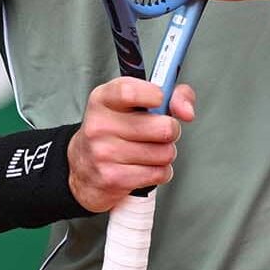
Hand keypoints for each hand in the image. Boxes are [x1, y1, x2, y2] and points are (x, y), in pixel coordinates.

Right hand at [67, 77, 195, 212]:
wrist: (81, 167)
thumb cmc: (114, 131)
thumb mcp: (132, 104)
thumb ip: (169, 95)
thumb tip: (187, 111)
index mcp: (103, 99)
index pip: (129, 91)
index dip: (154, 95)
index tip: (160, 99)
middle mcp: (100, 125)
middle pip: (163, 128)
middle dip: (170, 132)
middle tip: (158, 132)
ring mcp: (104, 153)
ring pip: (165, 153)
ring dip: (164, 154)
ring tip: (148, 151)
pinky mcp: (113, 178)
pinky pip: (159, 173)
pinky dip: (159, 172)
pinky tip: (144, 167)